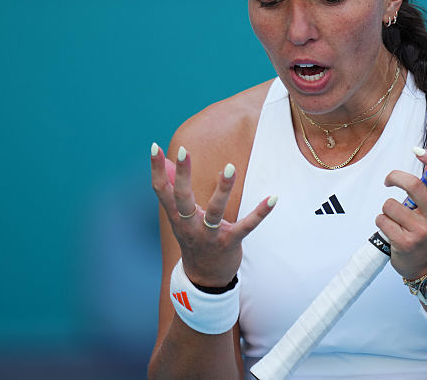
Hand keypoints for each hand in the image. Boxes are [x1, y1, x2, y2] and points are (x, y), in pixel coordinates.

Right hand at [151, 143, 275, 287]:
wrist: (204, 279)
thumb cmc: (193, 239)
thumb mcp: (180, 218)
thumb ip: (174, 192)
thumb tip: (166, 163)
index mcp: (176, 217)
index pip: (162, 190)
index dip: (157, 169)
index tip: (154, 147)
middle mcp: (190, 225)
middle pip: (183, 198)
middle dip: (183, 175)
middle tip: (185, 151)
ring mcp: (209, 235)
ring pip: (215, 211)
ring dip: (223, 189)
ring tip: (229, 167)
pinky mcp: (230, 242)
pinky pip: (246, 226)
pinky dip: (260, 213)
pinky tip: (273, 198)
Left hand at [375, 142, 426, 281]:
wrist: (426, 266)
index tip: (418, 151)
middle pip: (414, 185)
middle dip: (395, 177)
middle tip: (389, 180)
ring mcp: (421, 232)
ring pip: (391, 205)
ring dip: (387, 209)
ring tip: (395, 219)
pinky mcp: (405, 243)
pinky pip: (382, 221)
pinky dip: (382, 222)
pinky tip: (391, 230)